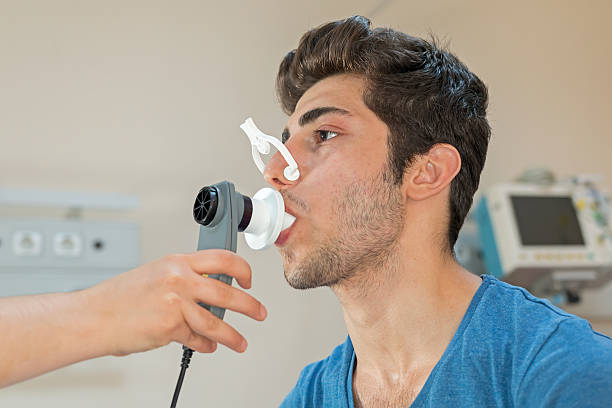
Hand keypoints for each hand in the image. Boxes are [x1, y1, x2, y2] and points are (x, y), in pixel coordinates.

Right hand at [84, 250, 266, 356]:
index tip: (248, 279)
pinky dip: (204, 345)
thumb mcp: (154, 274)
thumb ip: (182, 280)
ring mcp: (176, 303)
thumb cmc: (118, 298)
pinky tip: (208, 347)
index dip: (242, 268)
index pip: (222, 258)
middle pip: (228, 292)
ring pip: (217, 322)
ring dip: (233, 336)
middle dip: (250, 305)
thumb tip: (209, 293)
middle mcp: (179, 279)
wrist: (92, 317)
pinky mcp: (170, 327)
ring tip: (240, 342)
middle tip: (259, 312)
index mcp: (176, 261)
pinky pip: (197, 339)